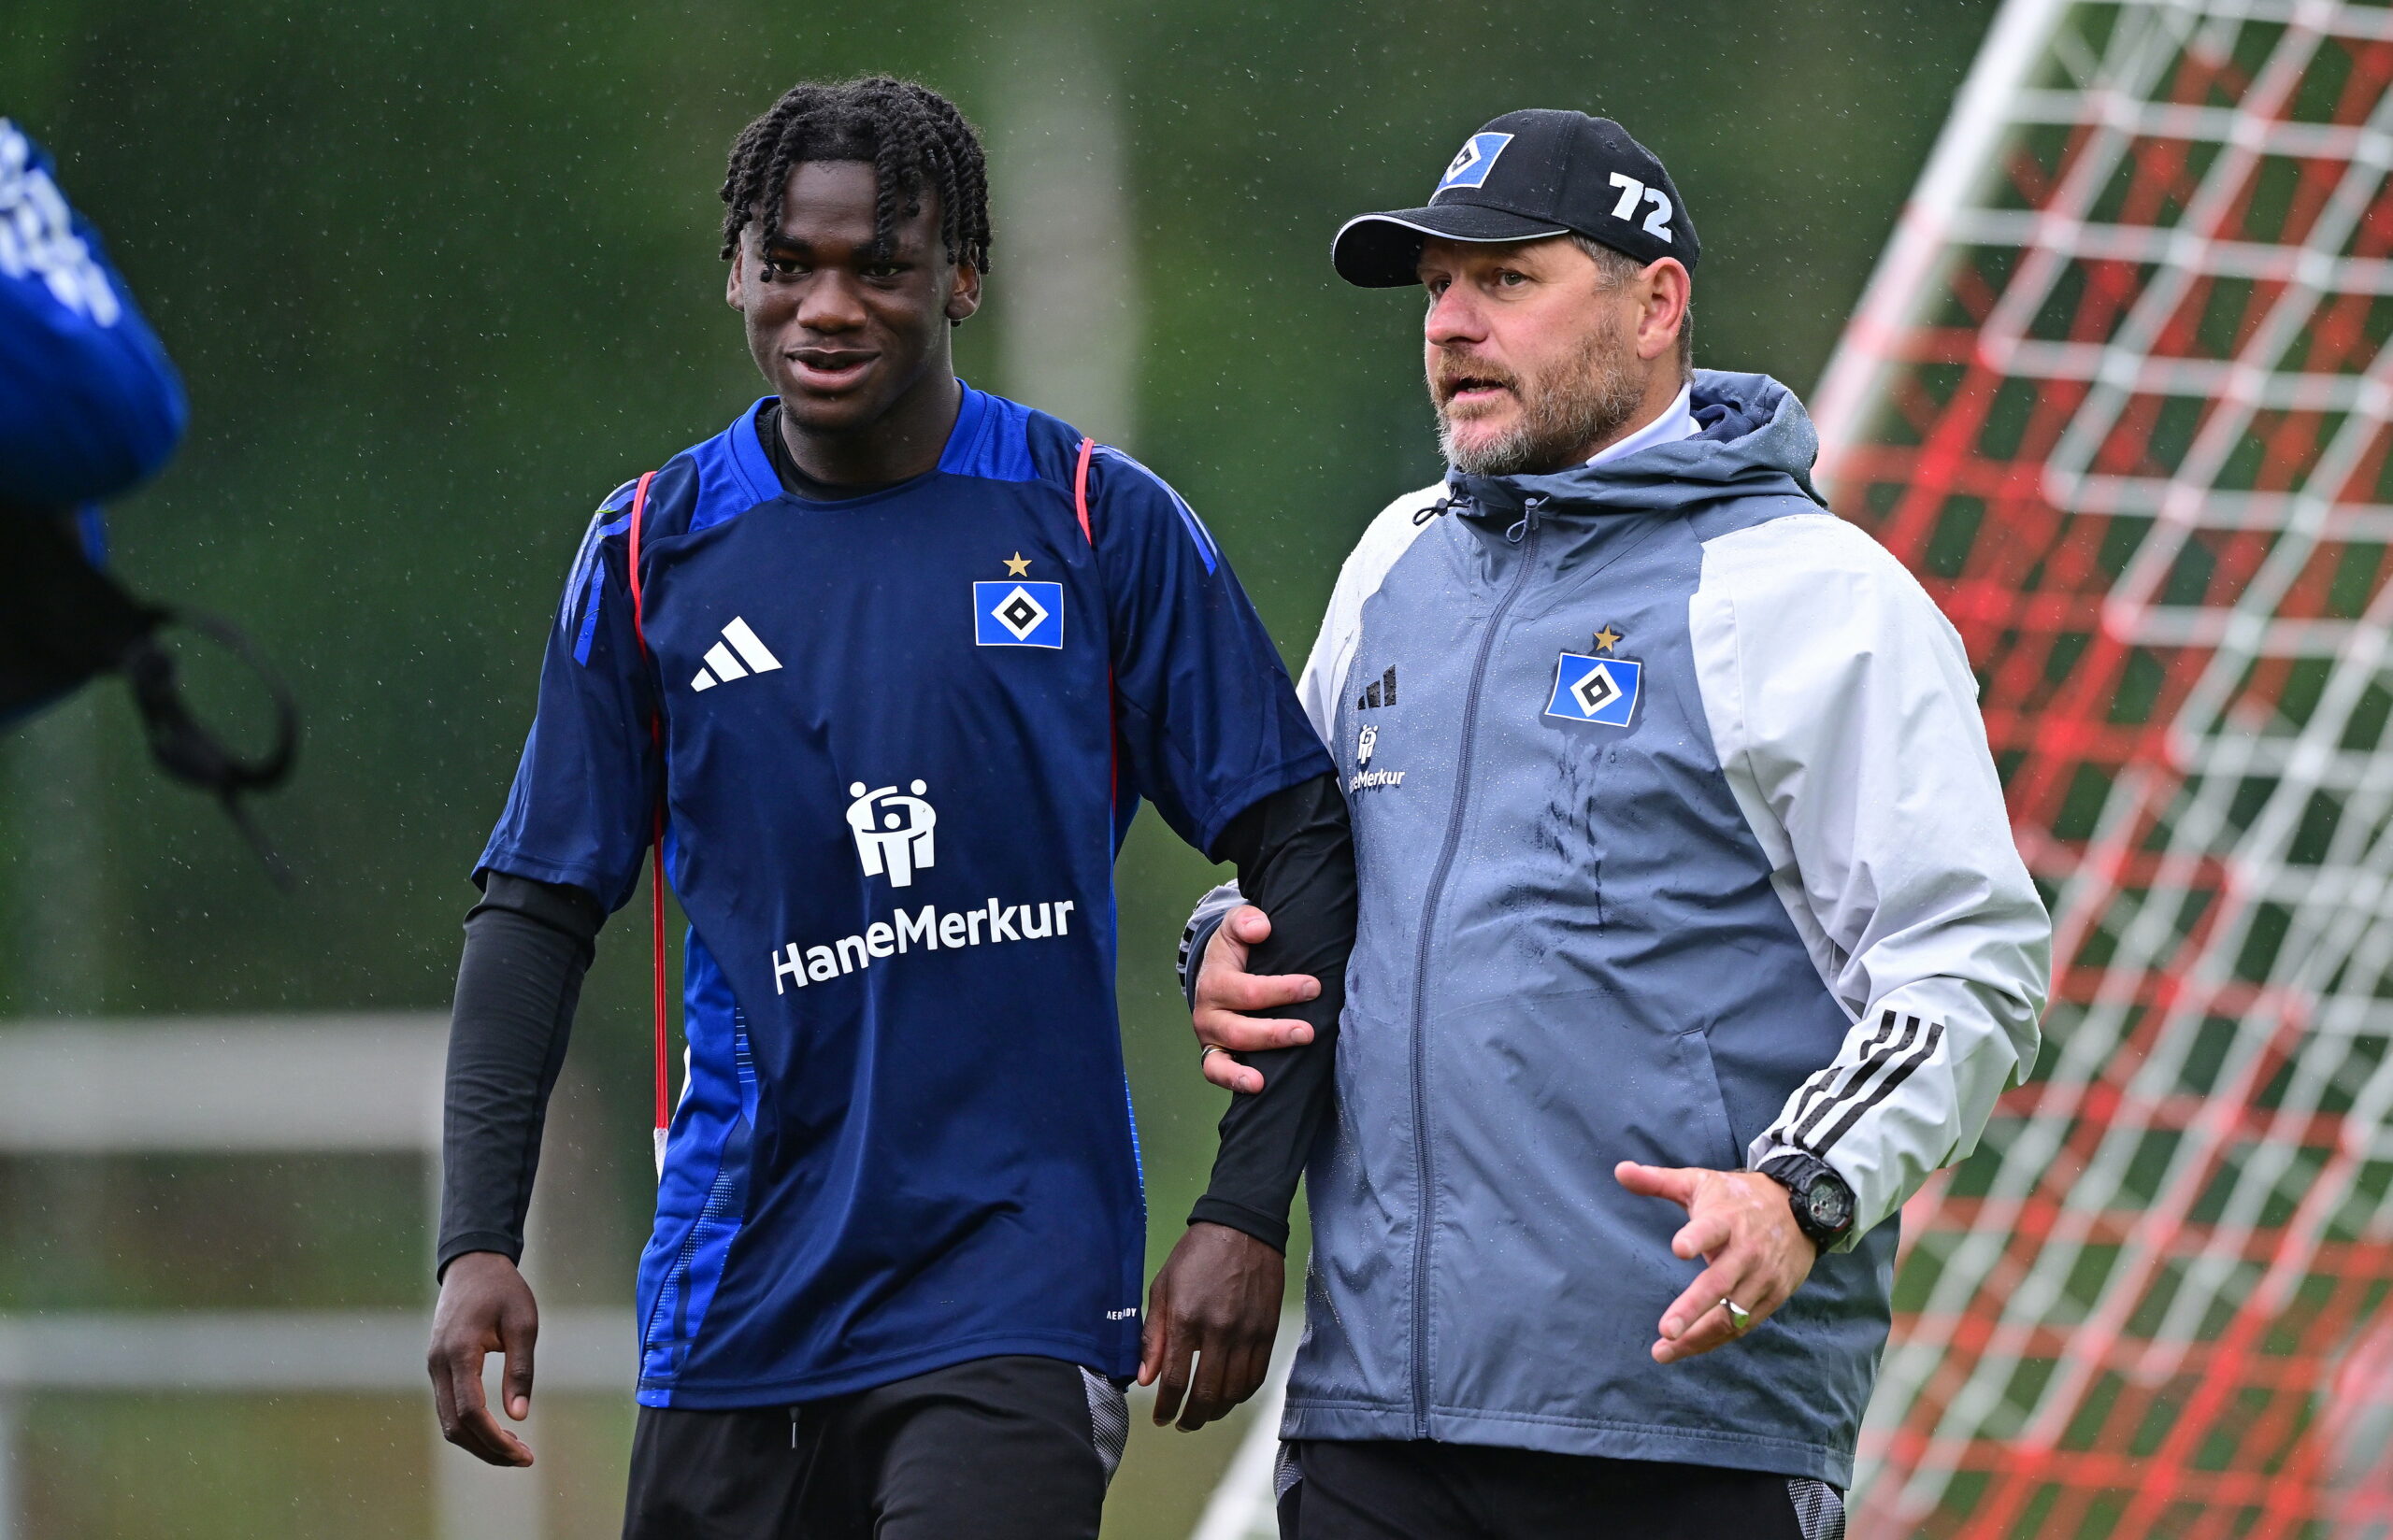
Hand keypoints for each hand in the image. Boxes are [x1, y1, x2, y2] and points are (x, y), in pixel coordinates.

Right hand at [427, 1251, 539, 1465]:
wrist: (472, 1264)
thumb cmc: (502, 1290)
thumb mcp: (523, 1324)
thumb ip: (520, 1369)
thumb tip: (519, 1415)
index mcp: (459, 1352)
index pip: (472, 1412)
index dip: (496, 1439)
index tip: (523, 1453)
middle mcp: (439, 1364)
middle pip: (456, 1425)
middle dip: (488, 1449)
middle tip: (523, 1458)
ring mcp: (433, 1366)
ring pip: (449, 1421)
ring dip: (478, 1441)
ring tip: (514, 1449)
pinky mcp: (437, 1366)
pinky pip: (449, 1406)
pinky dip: (470, 1425)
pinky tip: (497, 1428)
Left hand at [1137, 1222, 1283, 1429]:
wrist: (1242, 1228)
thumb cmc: (1197, 1254)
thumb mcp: (1163, 1288)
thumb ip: (1153, 1336)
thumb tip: (1146, 1378)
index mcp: (1187, 1320)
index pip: (1175, 1381)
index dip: (1166, 1408)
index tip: (1162, 1418)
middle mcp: (1219, 1332)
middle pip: (1207, 1395)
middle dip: (1191, 1418)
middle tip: (1182, 1424)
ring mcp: (1247, 1334)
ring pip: (1234, 1392)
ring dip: (1217, 1411)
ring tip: (1205, 1413)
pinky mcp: (1267, 1332)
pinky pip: (1256, 1377)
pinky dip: (1242, 1394)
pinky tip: (1230, 1396)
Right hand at [1192, 905, 1320, 1092]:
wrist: (1215, 971)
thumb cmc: (1235, 950)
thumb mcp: (1236, 927)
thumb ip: (1246, 921)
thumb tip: (1260, 928)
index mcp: (1215, 981)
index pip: (1249, 991)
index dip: (1282, 990)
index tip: (1313, 987)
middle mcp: (1208, 1013)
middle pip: (1240, 1029)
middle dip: (1275, 1032)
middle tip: (1308, 1031)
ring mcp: (1210, 1037)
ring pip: (1226, 1055)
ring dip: (1254, 1062)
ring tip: (1274, 1071)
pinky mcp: (1214, 1055)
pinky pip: (1216, 1073)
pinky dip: (1233, 1081)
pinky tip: (1258, 1086)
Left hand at [1614, 1162, 1816, 1364]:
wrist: (1802, 1207)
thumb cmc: (1738, 1197)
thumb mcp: (1700, 1181)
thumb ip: (1658, 1181)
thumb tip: (1619, 1170)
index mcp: (1727, 1219)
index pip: (1712, 1229)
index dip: (1697, 1238)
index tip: (1678, 1248)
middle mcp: (1747, 1251)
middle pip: (1720, 1283)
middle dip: (1693, 1308)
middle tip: (1666, 1330)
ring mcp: (1764, 1277)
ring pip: (1731, 1314)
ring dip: (1699, 1335)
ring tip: (1664, 1350)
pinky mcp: (1774, 1296)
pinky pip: (1744, 1324)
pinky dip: (1717, 1339)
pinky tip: (1690, 1348)